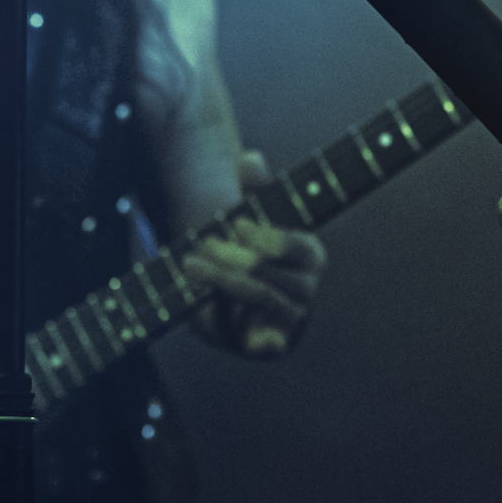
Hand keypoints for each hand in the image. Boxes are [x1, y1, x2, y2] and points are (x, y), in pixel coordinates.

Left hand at [184, 151, 327, 358]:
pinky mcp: (276, 344)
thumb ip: (252, 190)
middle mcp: (309, 286)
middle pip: (268, 268)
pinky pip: (271, 342)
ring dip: (220, 278)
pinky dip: (261, 337)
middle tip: (200, 244)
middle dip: (229, 254)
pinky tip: (243, 331)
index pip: (293, 243)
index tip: (235, 224)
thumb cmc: (248, 257)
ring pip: (259, 295)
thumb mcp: (250, 221)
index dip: (262, 234)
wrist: (238, 309)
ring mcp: (295, 317)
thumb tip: (249, 158)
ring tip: (191, 265)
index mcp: (310, 253)